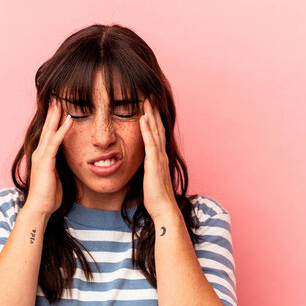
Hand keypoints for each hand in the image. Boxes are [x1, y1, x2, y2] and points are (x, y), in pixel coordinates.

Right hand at [26, 96, 72, 215]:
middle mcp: (39, 152)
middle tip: (57, 95)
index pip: (49, 133)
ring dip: (56, 115)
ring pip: (50, 130)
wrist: (39, 208)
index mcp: (43, 156)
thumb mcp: (57, 176)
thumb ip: (60, 166)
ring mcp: (41, 156)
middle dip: (52, 112)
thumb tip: (67, 161)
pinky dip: (62, 130)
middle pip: (47, 127)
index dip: (54, 120)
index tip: (60, 107)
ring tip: (61, 100)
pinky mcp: (45, 162)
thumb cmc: (49, 195)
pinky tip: (69, 120)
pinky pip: (55, 142)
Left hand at [139, 98, 179, 220]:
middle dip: (153, 112)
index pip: (156, 135)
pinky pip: (150, 142)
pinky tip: (143, 118)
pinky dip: (147, 129)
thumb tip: (141, 167)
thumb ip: (147, 170)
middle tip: (149, 96)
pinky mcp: (155, 163)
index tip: (148, 107)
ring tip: (146, 100)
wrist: (164, 209)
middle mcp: (161, 155)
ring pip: (155, 131)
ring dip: (151, 115)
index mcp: (160, 158)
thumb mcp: (150, 180)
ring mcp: (159, 158)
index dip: (153, 120)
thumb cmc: (156, 198)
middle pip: (158, 128)